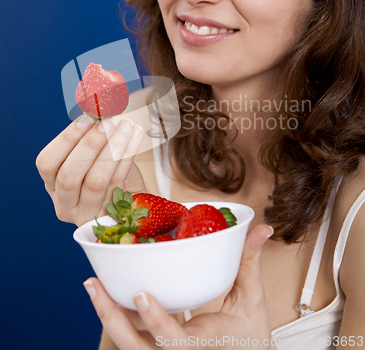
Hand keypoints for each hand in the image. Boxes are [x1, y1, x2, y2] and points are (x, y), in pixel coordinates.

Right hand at [36, 116, 144, 226]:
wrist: (132, 198)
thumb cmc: (107, 171)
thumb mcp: (94, 154)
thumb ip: (91, 134)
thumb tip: (97, 105)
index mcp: (52, 183)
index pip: (47, 162)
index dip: (66, 139)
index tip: (87, 117)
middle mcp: (64, 202)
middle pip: (69, 175)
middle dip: (89, 145)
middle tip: (107, 122)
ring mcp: (86, 212)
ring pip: (95, 181)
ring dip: (112, 149)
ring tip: (126, 126)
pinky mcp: (110, 214)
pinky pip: (119, 182)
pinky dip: (128, 157)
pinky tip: (136, 137)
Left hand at [83, 224, 276, 349]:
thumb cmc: (249, 335)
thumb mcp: (253, 300)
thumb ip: (250, 262)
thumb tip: (261, 228)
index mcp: (202, 344)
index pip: (174, 341)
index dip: (156, 320)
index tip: (139, 293)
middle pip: (135, 347)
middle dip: (111, 317)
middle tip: (93, 284)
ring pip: (128, 344)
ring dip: (108, 314)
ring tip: (93, 285)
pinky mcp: (158, 349)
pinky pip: (133, 336)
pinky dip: (117, 315)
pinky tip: (106, 291)